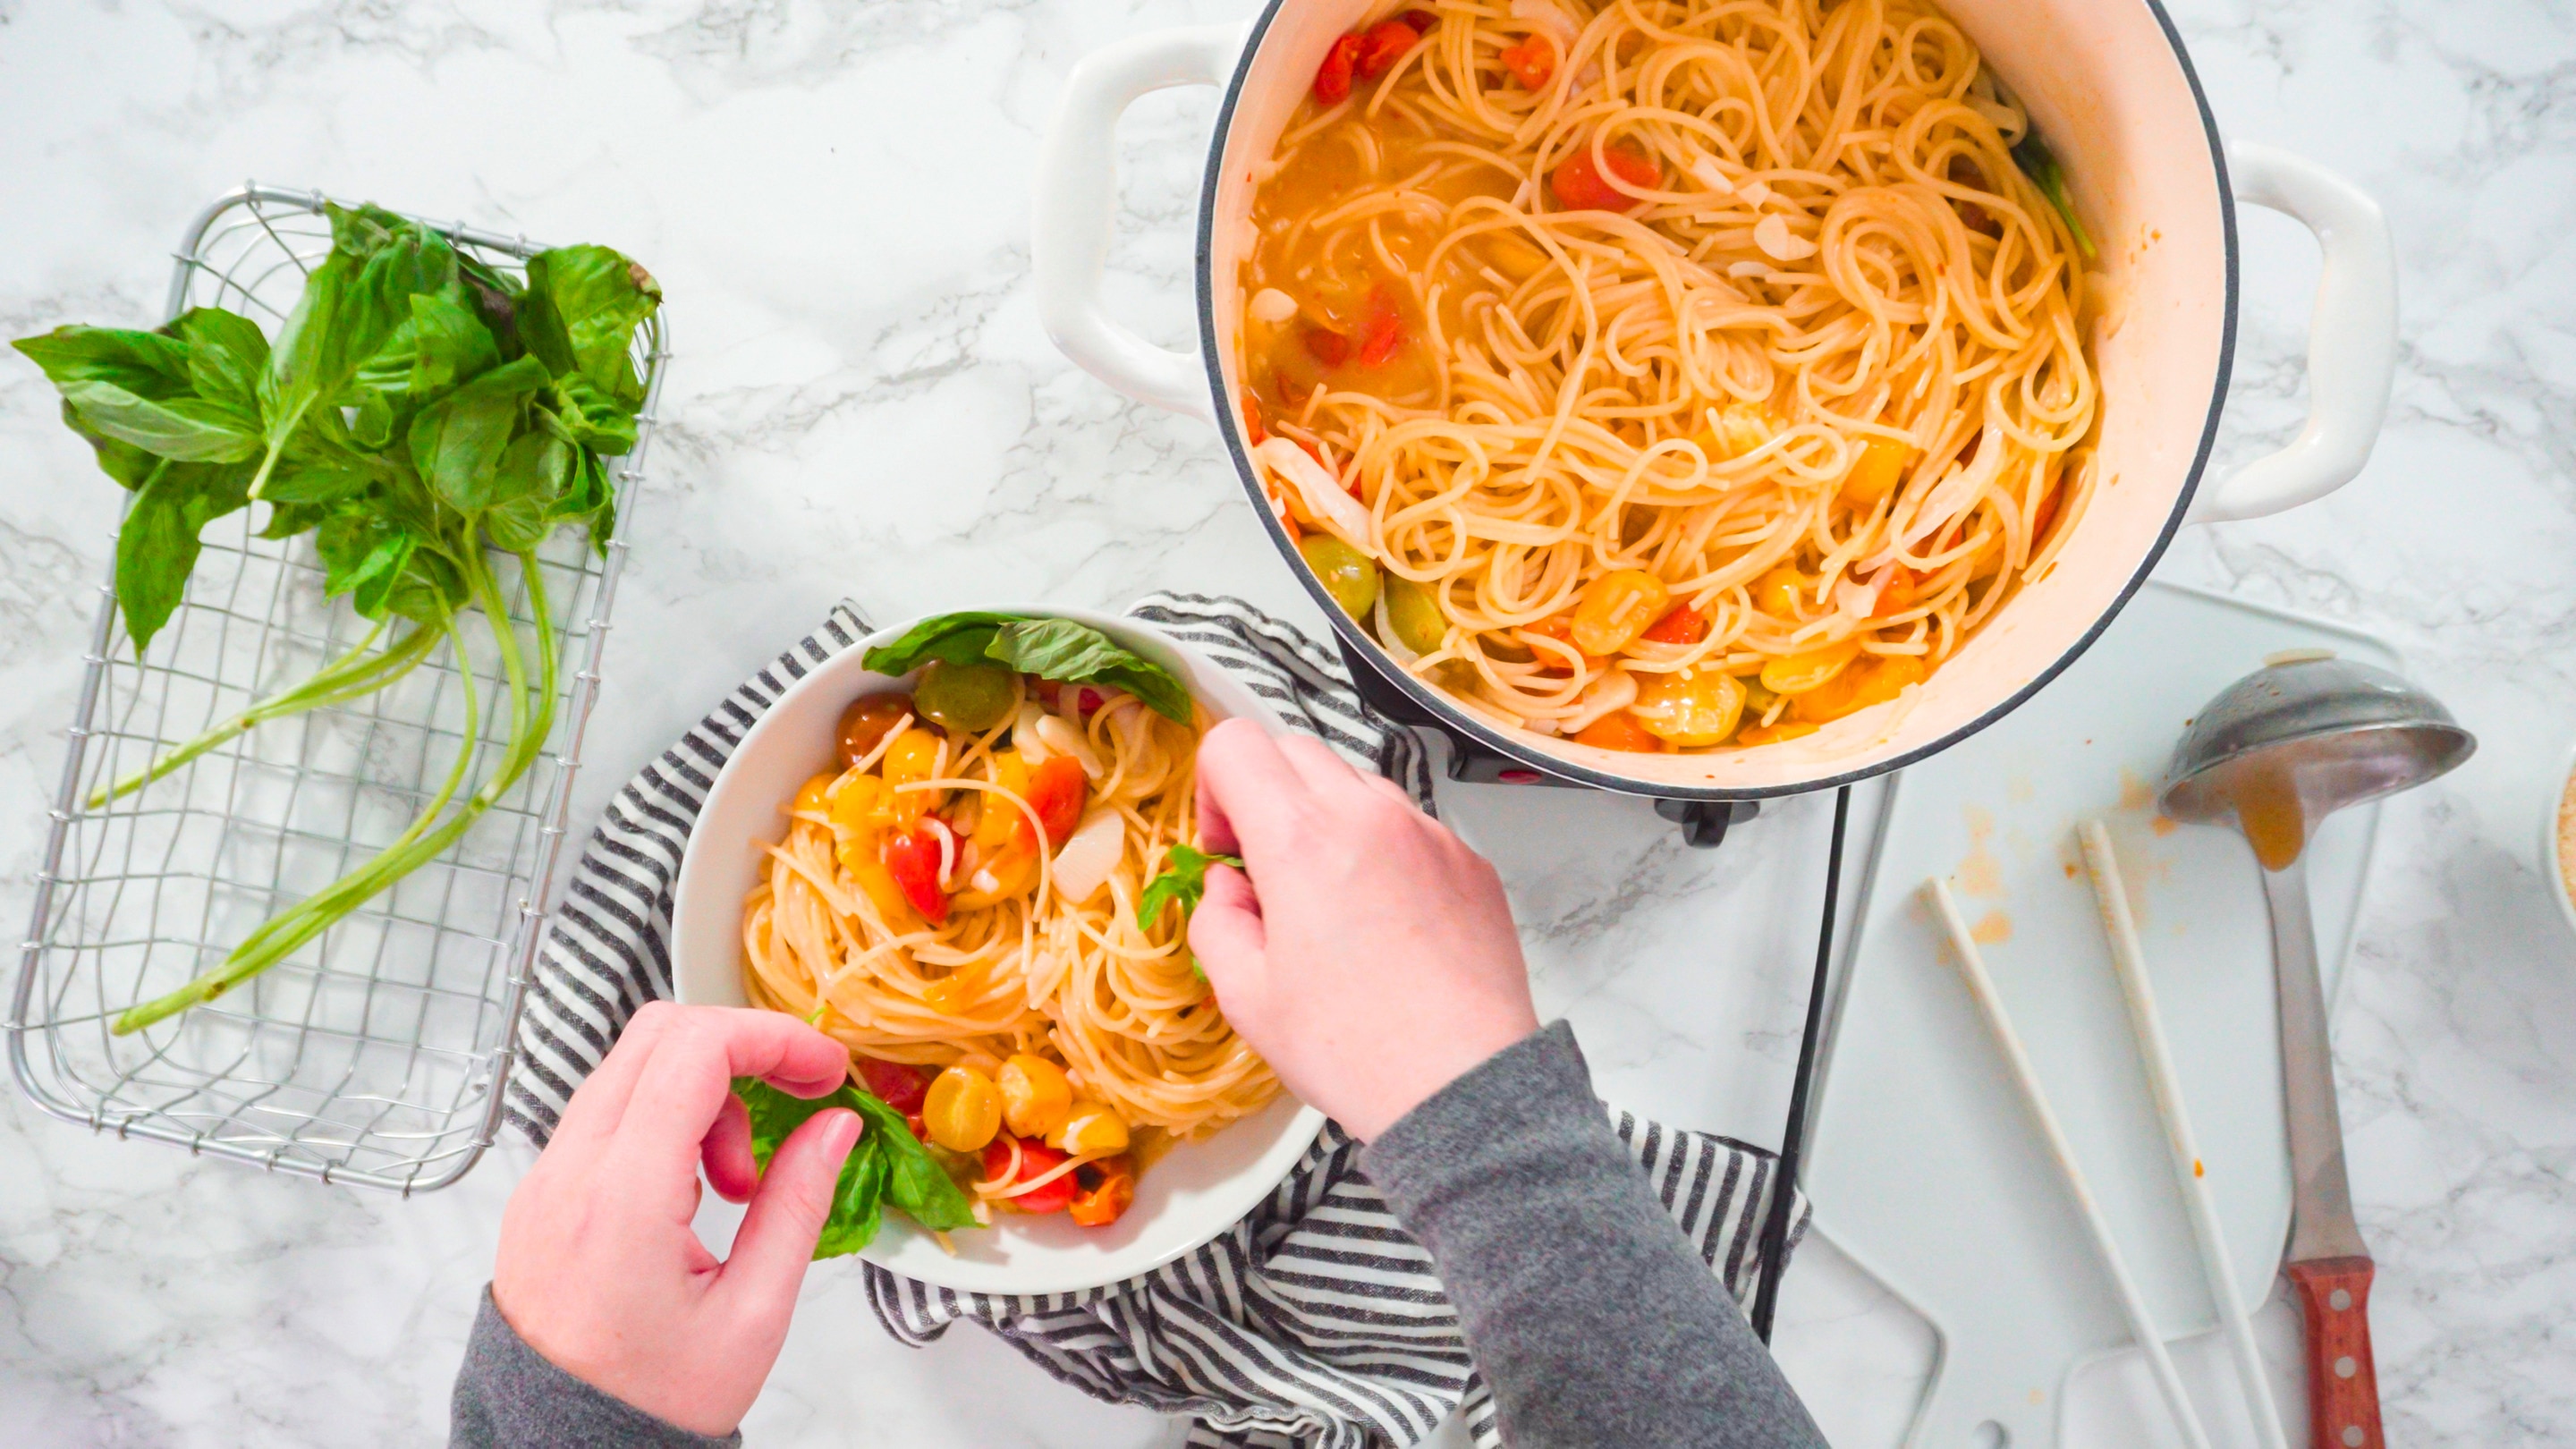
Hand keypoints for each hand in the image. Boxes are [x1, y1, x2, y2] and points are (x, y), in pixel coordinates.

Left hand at [491, 1001, 860, 1436]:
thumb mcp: (752, 1316)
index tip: (824, 1068)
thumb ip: (798, 1206)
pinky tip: (696, 1188)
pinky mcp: (542, 1192)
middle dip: (743, 1048)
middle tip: (798, 1093)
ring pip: (631, 1067)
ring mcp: (546, 1179)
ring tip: (741, 1181)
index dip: (773, 1038)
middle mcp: (569, 1174)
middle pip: (656, 1034)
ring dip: (705, 1093)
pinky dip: (667, 1121)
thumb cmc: (649, 1403)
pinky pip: (608, 1113)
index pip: (693, 1051)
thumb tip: (834, 1128)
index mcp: (621, 1200)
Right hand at [1190, 719, 1537, 1140]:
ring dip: (1328, 820)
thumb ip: (1217, 920)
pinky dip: (1383, 850)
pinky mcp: (1469, 861)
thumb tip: (1226, 889)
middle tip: (1267, 871)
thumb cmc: (1359, 1050)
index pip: (1234, 744)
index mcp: (1300, 840)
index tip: (1225, 845)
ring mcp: (1428, 833)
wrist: (1462, 1085)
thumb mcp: (1246, 997)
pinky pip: (1411, 826)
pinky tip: (1385, 922)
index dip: (1212, 788)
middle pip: (1295, 750)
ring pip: (1357, 784)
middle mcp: (1369, 817)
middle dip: (1266, 797)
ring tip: (1331, 902)